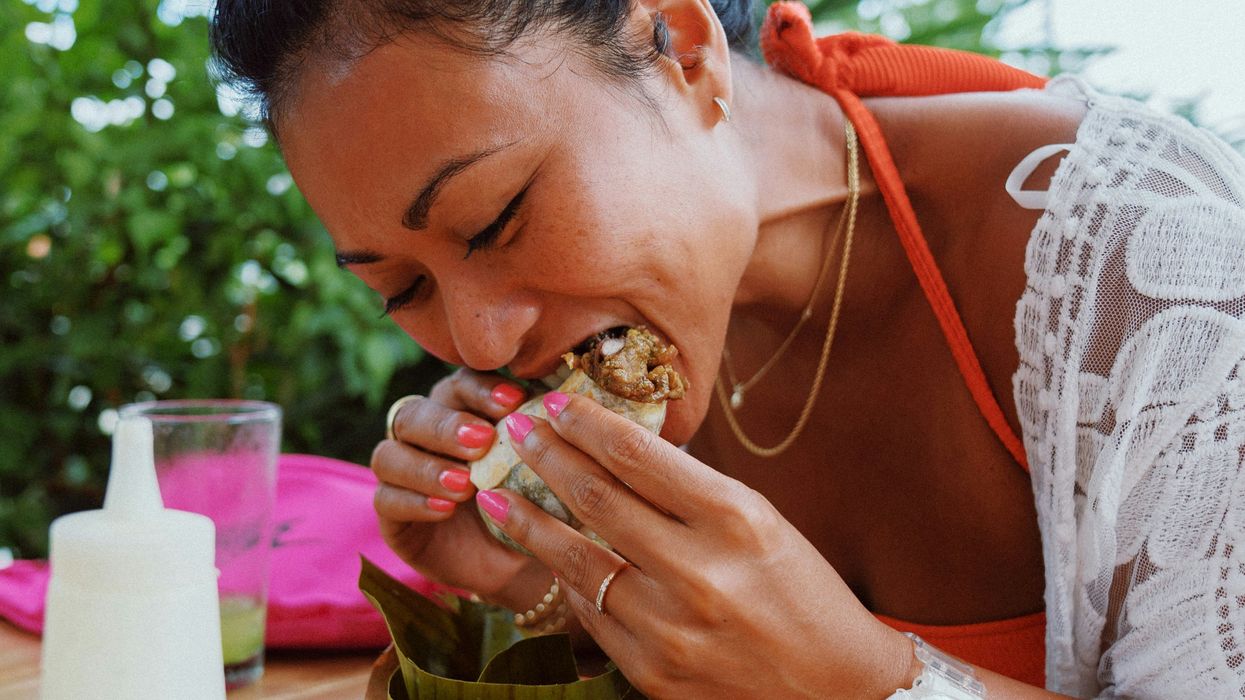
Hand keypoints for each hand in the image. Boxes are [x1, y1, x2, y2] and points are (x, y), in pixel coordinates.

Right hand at [373, 368, 550, 605]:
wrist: (520, 561)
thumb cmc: (532, 501)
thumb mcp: (541, 467)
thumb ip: (541, 434)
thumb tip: (565, 401)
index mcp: (460, 411)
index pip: (459, 385)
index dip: (481, 390)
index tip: (513, 401)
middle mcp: (423, 436)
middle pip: (416, 414)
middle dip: (448, 426)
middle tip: (483, 441)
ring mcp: (400, 474)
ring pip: (390, 454)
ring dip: (427, 467)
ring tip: (466, 484)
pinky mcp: (391, 516)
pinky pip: (386, 500)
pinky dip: (415, 501)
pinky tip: (447, 509)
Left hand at [475, 392, 914, 697]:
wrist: (834, 688)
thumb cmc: (800, 590)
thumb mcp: (760, 521)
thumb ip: (689, 489)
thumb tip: (615, 449)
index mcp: (736, 518)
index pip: (638, 455)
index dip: (586, 423)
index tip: (555, 402)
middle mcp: (699, 571)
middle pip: (597, 499)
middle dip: (547, 457)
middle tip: (516, 432)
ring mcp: (669, 628)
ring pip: (576, 559)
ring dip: (528, 520)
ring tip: (494, 492)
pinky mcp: (651, 671)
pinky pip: (590, 613)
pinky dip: (566, 578)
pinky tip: (546, 554)